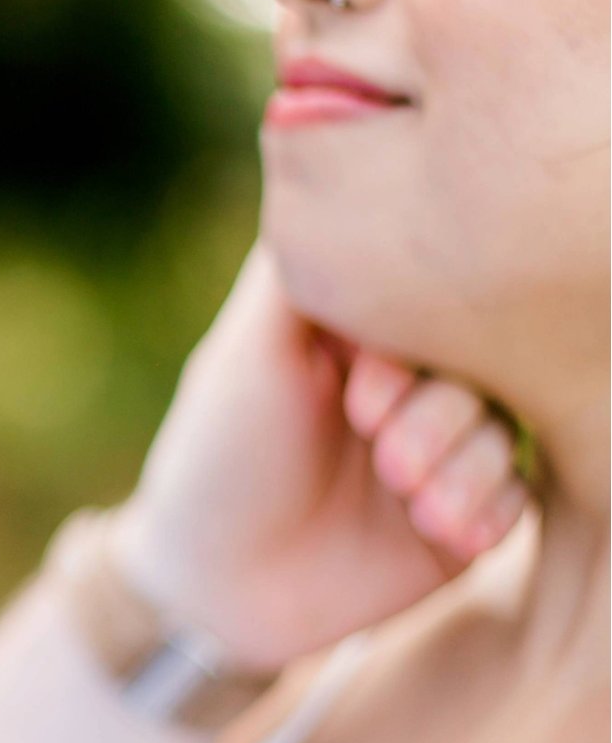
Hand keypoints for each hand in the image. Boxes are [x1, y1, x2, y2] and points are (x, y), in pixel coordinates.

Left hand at [108, 247, 527, 670]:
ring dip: (465, 468)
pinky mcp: (463, 513)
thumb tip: (319, 161)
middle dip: (441, 416)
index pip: (426, 299)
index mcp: (355, 319)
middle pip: (480, 364)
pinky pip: (520, 497)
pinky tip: (439, 531)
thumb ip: (298, 269)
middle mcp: (404, 372)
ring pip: (508, 430)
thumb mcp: (251, 349)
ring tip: (406, 498)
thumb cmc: (221, 447)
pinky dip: (488, 510)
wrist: (221, 581)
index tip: (358, 396)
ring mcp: (438, 442)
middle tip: (383, 455)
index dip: (406, 353)